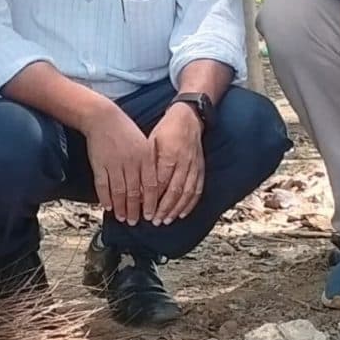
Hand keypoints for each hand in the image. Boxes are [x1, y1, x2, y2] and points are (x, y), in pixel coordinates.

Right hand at [81, 102, 157, 224]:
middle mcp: (131, 162)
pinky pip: (103, 186)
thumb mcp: (144, 144)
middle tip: (135, 221)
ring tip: (123, 218)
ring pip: (119, 192)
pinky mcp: (99, 165)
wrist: (103, 118)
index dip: (151, 203)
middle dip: (136, 210)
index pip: (151, 186)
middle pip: (135, 192)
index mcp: (145, 157)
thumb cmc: (125, 131)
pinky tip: (108, 207)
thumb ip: (149, 164)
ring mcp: (114, 164)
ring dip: (121, 208)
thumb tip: (152, 188)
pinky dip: (105, 199)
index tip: (151, 215)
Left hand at [145, 104, 205, 225]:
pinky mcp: (201, 169)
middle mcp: (184, 162)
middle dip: (164, 209)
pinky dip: (190, 204)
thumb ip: (147, 164)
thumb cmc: (166, 130)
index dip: (152, 199)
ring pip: (187, 193)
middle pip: (174, 191)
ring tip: (167, 220)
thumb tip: (138, 186)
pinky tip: (182, 213)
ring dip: (176, 209)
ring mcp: (194, 166)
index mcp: (169, 155)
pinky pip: (197, 190)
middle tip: (155, 221)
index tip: (144, 210)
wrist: (188, 118)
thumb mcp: (151, 142)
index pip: (160, 182)